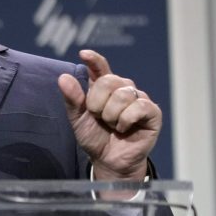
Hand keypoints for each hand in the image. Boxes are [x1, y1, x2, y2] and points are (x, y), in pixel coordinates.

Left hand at [58, 50, 160, 180]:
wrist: (108, 160)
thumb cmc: (95, 137)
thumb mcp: (78, 119)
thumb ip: (72, 99)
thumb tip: (63, 77)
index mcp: (103, 87)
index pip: (100, 67)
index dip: (94, 59)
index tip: (84, 54)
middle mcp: (122, 89)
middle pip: (109, 81)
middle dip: (97, 103)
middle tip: (99, 118)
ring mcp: (139, 99)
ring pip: (123, 95)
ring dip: (111, 115)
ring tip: (112, 125)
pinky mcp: (152, 112)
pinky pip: (138, 107)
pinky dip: (126, 120)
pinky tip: (124, 128)